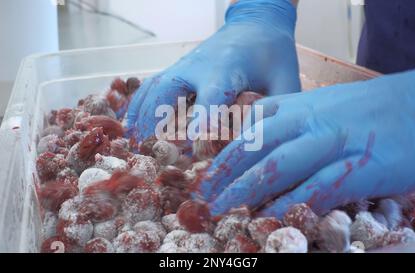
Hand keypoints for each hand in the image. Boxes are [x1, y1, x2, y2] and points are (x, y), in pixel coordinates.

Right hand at [126, 0, 300, 143]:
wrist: (255, 23)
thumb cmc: (272, 54)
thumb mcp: (285, 81)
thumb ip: (274, 112)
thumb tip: (261, 147)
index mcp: (227, 69)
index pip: (211, 99)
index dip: (203, 124)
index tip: (195, 151)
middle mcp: (198, 66)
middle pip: (168, 92)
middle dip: (156, 121)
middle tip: (147, 151)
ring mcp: (182, 66)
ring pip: (153, 89)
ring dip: (140, 116)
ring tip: (130, 144)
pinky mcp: (176, 70)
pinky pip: (150, 86)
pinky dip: (137, 106)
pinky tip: (129, 126)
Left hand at [199, 65, 414, 216]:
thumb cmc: (376, 110)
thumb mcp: (328, 106)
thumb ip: (296, 124)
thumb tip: (265, 154)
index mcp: (303, 104)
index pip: (251, 125)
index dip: (225, 151)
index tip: (207, 172)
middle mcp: (312, 119)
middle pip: (256, 145)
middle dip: (224, 173)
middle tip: (203, 197)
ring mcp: (334, 140)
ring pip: (278, 165)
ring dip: (246, 190)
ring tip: (223, 211)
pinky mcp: (359, 166)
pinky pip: (315, 188)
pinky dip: (290, 205)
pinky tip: (269, 219)